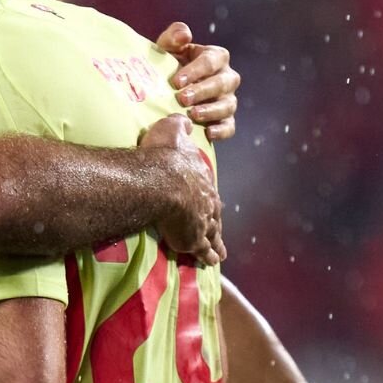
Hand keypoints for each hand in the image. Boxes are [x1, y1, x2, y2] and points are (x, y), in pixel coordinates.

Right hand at [139, 115, 224, 265]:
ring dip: (216, 243)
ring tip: (220, 253)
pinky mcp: (194, 239)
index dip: (206, 196)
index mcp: (201, 177)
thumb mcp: (172, 130)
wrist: (162, 181)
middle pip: (214, 214)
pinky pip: (203, 250)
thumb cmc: (164, 156)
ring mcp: (203, 221)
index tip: (209, 201)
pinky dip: (208, 256)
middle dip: (215, 222)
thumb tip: (186, 120)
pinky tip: (211, 263)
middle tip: (217, 231)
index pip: (206, 189)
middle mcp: (207, 200)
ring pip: (212, 234)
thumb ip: (179, 125)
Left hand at [155, 21, 239, 142]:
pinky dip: (222, 130)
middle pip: (222, 83)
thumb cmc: (168, 66)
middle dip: (203, 91)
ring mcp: (228, 99)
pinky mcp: (226, 119)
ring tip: (193, 115)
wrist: (166, 91)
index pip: (211, 61)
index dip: (195, 70)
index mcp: (216, 57)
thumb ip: (173, 37)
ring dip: (211, 110)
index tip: (177, 81)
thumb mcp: (167, 49)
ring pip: (228, 105)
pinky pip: (230, 126)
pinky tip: (208, 132)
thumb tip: (184, 35)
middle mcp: (226, 77)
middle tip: (182, 98)